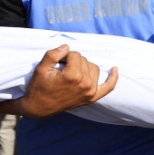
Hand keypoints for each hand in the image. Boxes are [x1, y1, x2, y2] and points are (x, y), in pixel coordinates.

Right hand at [0, 44, 117, 117]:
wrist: (39, 107)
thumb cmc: (38, 87)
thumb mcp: (41, 68)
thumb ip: (54, 54)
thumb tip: (67, 47)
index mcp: (73, 76)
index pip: (74, 54)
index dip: (64, 56)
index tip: (56, 64)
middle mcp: (85, 84)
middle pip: (84, 60)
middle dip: (73, 61)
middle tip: (61, 69)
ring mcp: (90, 92)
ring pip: (93, 68)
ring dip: (84, 66)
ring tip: (72, 72)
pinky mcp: (92, 98)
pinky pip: (108, 87)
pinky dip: (112, 78)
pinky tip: (115, 69)